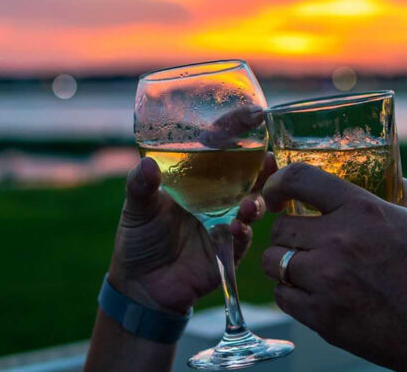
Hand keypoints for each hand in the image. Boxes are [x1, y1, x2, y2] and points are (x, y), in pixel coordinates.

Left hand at [107, 153, 276, 313]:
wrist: (139, 284)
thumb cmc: (138, 239)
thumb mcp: (137, 207)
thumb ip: (140, 185)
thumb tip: (148, 164)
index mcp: (200, 183)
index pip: (225, 157)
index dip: (240, 141)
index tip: (251, 122)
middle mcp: (218, 201)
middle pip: (249, 180)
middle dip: (264, 171)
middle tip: (269, 160)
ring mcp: (225, 226)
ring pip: (252, 209)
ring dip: (256, 204)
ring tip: (251, 203)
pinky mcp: (227, 253)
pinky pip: (241, 241)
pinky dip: (242, 234)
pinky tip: (237, 228)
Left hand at [260, 163, 406, 369]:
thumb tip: (399, 179)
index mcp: (363, 210)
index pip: (300, 179)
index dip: (279, 183)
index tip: (276, 193)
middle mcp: (339, 240)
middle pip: (280, 227)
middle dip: (287, 233)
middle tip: (301, 240)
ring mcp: (327, 280)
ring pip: (275, 262)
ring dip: (284, 263)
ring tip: (303, 268)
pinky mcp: (323, 316)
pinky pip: (283, 297)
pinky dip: (291, 294)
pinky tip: (310, 293)